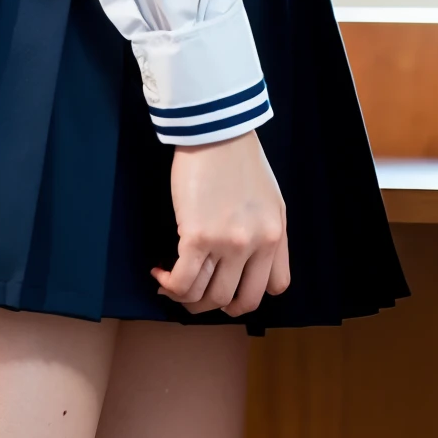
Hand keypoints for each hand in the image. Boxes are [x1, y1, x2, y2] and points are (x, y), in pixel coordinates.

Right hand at [151, 130, 289, 317]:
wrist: (217, 131)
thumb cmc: (241, 160)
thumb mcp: (272, 201)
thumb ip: (267, 235)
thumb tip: (248, 264)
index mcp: (277, 235)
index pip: (276, 287)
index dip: (251, 292)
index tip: (232, 284)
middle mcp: (256, 244)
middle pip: (240, 301)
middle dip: (218, 305)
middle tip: (201, 293)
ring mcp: (227, 243)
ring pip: (209, 297)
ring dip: (189, 299)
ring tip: (175, 283)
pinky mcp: (196, 237)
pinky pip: (183, 281)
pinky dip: (170, 285)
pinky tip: (160, 273)